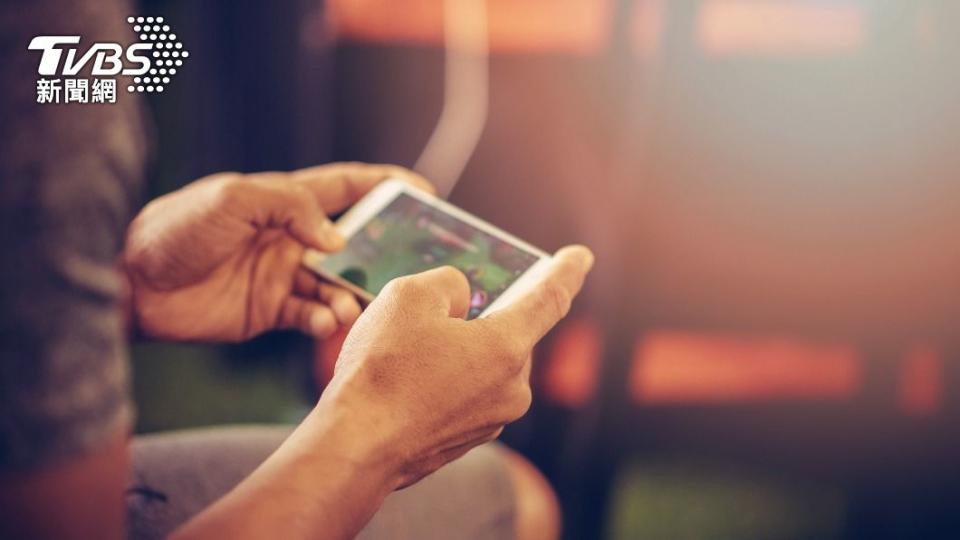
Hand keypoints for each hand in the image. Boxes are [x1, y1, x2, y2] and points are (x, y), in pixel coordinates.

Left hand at [123, 162, 431, 341]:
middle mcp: (293, 237)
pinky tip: (326, 321)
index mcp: (286, 201)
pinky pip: (313, 314)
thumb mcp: (235, 199)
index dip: (387, 185)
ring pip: (339, 284)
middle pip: (355, 241)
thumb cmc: (178, 229)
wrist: (133, 284)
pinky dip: (326, 319)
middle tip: (414, 265)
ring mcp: (285, 275)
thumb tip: (340, 239)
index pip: (347, 187)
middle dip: (385, 251)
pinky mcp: (272, 310)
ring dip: (352, 294)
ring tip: (349, 305)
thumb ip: (292, 208)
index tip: (425, 193)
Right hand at [316, 245, 593, 487]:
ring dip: (456, 352)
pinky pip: (464, 394)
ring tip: (405, 356)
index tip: (580, 256)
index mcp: (506, 348)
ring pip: (481, 365)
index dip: (566, 272)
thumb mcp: (410, 296)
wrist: (357, 446)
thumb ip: (448, 284)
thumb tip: (462, 300)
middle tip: (431, 317)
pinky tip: (406, 383)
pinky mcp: (466, 440)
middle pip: (505, 333)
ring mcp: (491, 419)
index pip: (549, 299)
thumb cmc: (383, 370)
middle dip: (477, 319)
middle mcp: (511, 388)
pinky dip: (443, 381)